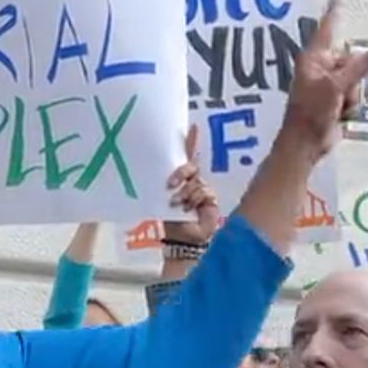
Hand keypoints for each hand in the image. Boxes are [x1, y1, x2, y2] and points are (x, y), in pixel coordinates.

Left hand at [161, 126, 219, 249]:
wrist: (184, 240)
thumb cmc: (171, 222)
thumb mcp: (162, 202)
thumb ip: (164, 190)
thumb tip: (157, 179)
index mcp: (180, 180)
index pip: (187, 157)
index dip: (191, 142)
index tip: (193, 127)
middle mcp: (193, 182)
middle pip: (190, 166)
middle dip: (181, 173)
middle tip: (170, 185)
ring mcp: (203, 190)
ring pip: (195, 181)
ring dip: (184, 193)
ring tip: (177, 205)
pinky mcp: (211, 198)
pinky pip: (203, 191)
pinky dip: (193, 200)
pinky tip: (188, 210)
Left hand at [283, 0, 367, 156]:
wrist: (306, 144)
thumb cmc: (311, 113)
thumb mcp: (335, 87)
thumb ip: (358, 68)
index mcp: (314, 58)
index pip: (329, 27)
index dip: (336, 8)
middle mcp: (322, 67)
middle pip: (353, 60)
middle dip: (353, 81)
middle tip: (340, 95)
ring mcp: (330, 84)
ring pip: (358, 80)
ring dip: (353, 96)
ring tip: (338, 108)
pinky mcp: (337, 100)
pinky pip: (356, 95)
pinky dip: (352, 107)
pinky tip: (341, 116)